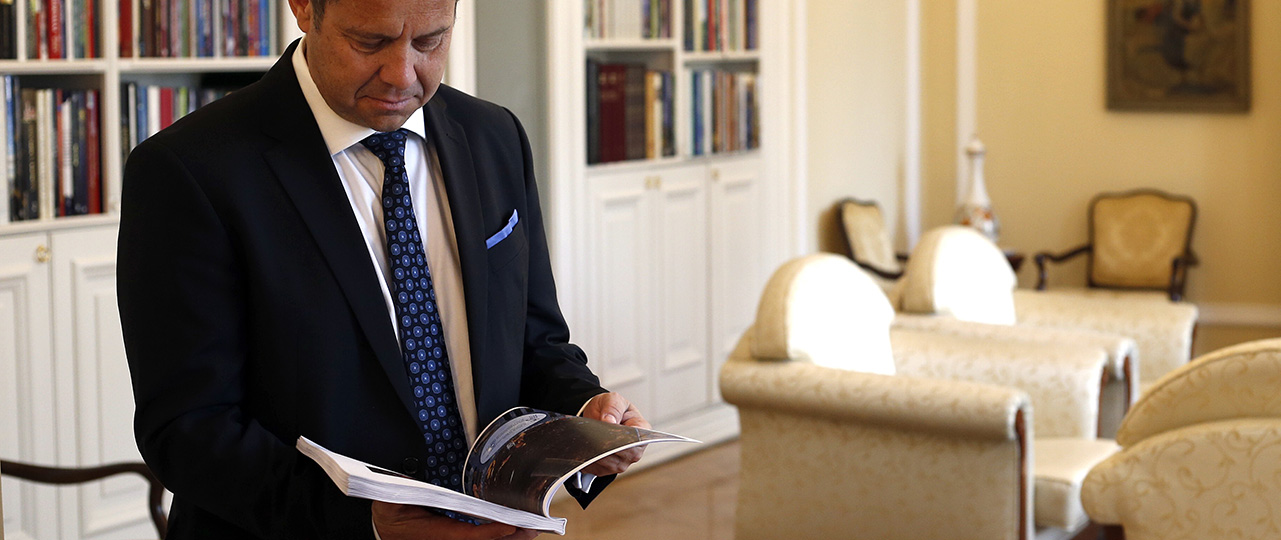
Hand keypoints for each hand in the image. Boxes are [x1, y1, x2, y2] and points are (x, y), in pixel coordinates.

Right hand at [372, 502, 539, 539]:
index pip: (465, 536)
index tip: (510, 526)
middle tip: (531, 530)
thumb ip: (403, 488)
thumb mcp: (389, 500)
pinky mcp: (452, 539)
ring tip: (528, 531)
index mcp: (428, 535)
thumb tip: (410, 475)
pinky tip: (513, 532)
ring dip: (506, 538)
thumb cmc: (388, 509)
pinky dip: (496, 535)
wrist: (382, 523)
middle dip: (507, 538)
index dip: (489, 533)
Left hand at [579, 392, 649, 475]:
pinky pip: (596, 468)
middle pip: (621, 454)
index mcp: (642, 430)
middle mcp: (635, 449)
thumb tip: (609, 421)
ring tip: (588, 438)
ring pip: (607, 463)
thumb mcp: (613, 399)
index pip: (636, 440)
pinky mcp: (608, 469)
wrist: (601, 415)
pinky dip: (588, 459)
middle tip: (593, 434)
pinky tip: (585, 447)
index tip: (608, 431)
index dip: (622, 438)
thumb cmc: (612, 408)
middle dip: (605, 445)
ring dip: (595, 452)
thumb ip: (613, 408)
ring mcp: (623, 461)